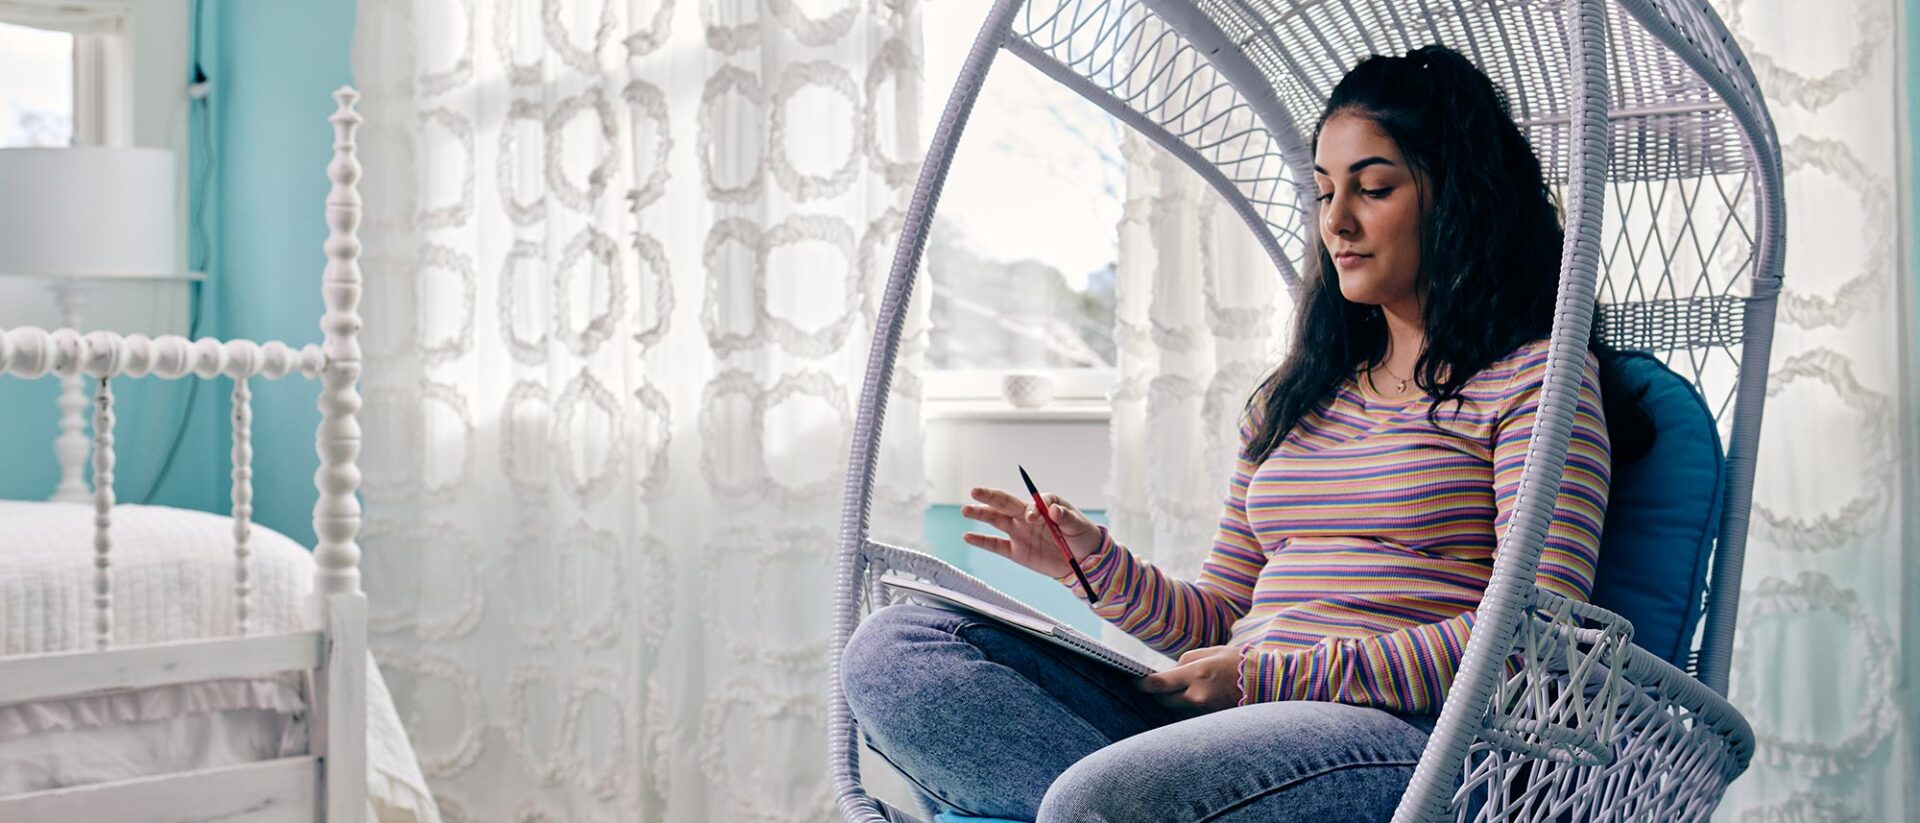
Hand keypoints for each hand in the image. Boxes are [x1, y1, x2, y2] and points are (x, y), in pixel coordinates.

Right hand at [959, 486, 1102, 578]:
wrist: (1083, 561)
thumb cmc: (1082, 536)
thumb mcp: (1078, 525)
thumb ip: (1065, 517)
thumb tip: (1052, 510)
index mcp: (1043, 504)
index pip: (1031, 502)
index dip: (1031, 509)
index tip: (1033, 518)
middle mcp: (1027, 515)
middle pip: (1005, 503)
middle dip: (990, 497)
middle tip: (975, 491)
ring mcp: (1020, 532)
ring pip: (996, 520)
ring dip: (981, 514)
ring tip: (966, 509)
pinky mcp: (1016, 551)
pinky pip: (996, 545)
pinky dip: (981, 541)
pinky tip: (967, 536)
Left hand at [1138, 646, 1244, 712]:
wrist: (1267, 683)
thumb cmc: (1240, 662)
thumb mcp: (1212, 651)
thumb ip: (1187, 660)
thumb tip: (1171, 671)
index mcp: (1196, 674)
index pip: (1159, 684)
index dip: (1143, 685)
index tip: (1136, 683)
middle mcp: (1198, 695)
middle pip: (1164, 700)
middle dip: (1159, 694)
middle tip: (1159, 685)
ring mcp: (1205, 710)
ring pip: (1178, 708)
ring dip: (1176, 699)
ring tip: (1186, 688)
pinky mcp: (1212, 719)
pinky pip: (1192, 713)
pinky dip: (1190, 706)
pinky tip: (1198, 696)